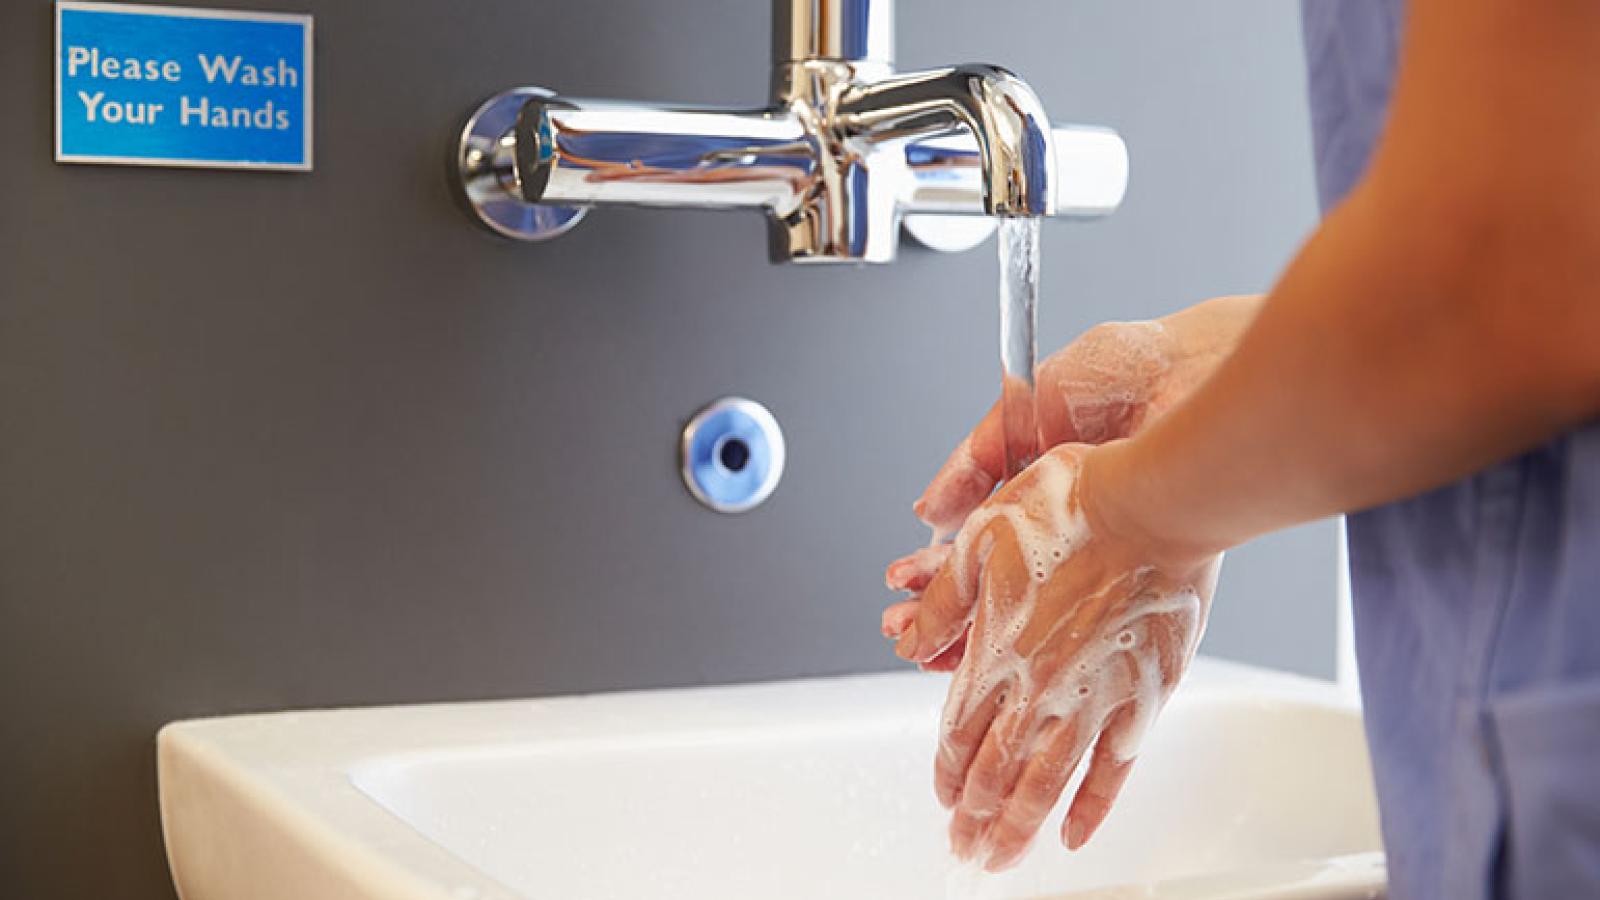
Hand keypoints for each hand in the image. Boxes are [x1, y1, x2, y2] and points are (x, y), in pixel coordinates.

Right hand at [883, 296, 1255, 651]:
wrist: (1195, 370)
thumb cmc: (1127, 368)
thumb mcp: (1027, 406)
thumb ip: (976, 460)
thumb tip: (929, 514)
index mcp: (1040, 484)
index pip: (975, 542)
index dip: (936, 567)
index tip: (904, 586)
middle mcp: (1069, 523)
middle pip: (996, 581)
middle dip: (945, 608)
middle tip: (905, 630)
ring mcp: (1102, 549)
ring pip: (1030, 605)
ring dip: (978, 631)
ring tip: (933, 650)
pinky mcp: (1141, 565)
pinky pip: (1086, 616)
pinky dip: (1041, 638)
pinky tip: (996, 650)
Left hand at [897, 444, 1221, 869]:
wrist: (1153, 505)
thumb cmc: (1073, 508)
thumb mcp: (978, 539)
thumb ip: (945, 601)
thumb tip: (911, 640)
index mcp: (994, 651)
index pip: (959, 732)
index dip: (947, 771)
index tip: (943, 798)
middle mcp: (1038, 687)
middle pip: (995, 772)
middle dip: (974, 818)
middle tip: (964, 850)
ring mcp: (1092, 700)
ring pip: (1044, 785)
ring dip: (1018, 829)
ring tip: (1001, 860)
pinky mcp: (1142, 700)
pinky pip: (1111, 771)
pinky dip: (1091, 809)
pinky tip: (1075, 834)